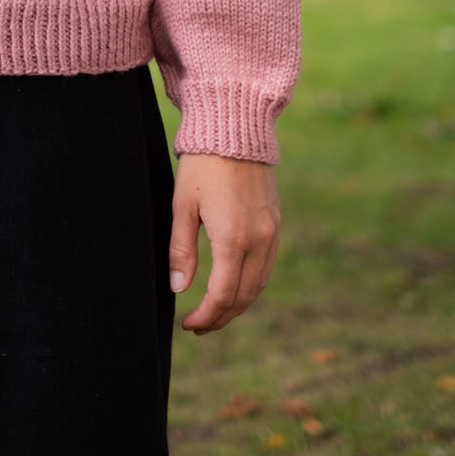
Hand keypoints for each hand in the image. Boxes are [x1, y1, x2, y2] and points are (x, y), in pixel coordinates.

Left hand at [168, 151, 279, 333]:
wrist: (235, 129)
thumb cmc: (201, 165)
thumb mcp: (182, 206)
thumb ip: (181, 250)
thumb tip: (178, 290)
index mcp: (233, 239)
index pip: (222, 295)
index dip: (205, 317)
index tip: (187, 325)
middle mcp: (259, 240)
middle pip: (243, 297)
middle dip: (221, 317)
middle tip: (198, 326)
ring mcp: (272, 232)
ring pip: (259, 285)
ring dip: (237, 305)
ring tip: (214, 313)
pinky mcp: (275, 223)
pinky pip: (266, 267)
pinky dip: (250, 285)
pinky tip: (233, 287)